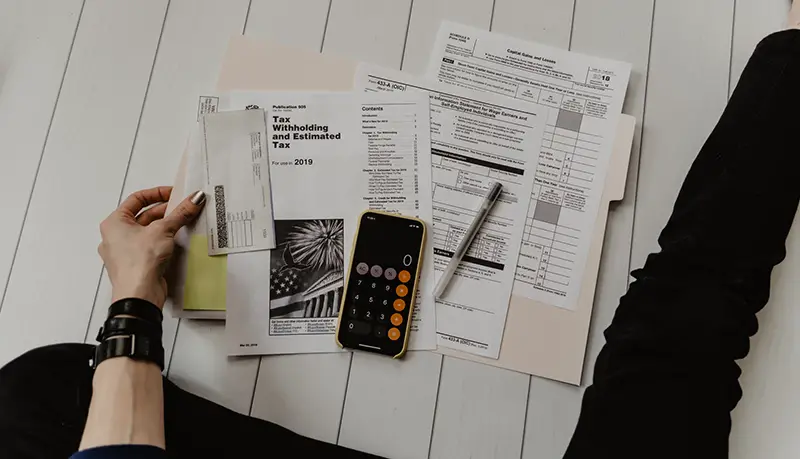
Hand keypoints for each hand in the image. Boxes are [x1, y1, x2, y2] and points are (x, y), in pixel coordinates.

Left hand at [98, 186, 205, 308]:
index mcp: (114, 223)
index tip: (174, 193)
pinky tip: (177, 240)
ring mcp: (126, 252)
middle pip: (144, 215)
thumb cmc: (137, 264)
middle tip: (184, 207)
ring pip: (149, 232)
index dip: (157, 193)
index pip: (136, 199)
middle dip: (166, 211)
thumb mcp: (163, 230)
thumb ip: (180, 213)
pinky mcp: (137, 264)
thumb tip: (193, 200)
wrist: (138, 295)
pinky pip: (151, 246)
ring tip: (184, 222)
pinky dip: (164, 241)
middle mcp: (116, 236)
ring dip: (166, 226)